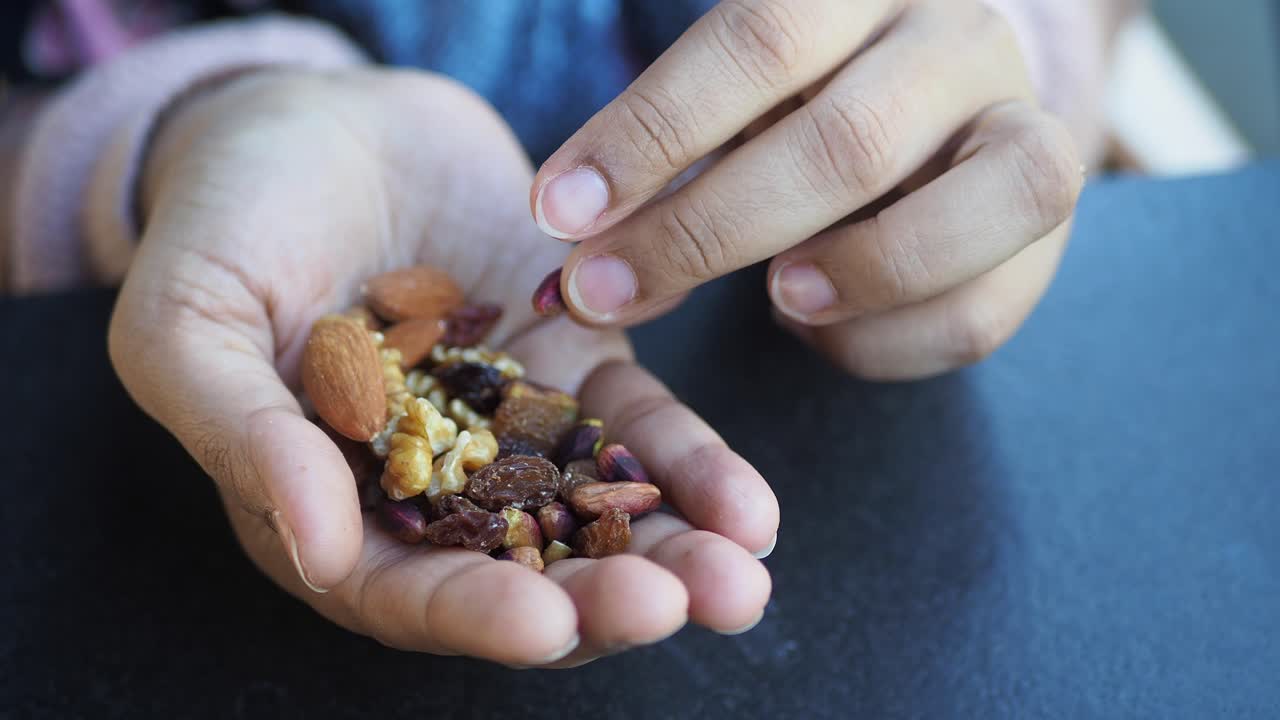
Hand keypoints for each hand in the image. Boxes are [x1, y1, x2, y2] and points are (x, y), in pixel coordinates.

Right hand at [108, 69, 776, 666]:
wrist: (317, 122)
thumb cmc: (226, 221)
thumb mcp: (188, 322)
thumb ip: (243, 434)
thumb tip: (318, 551)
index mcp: (330, 506)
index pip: (404, 590)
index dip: (474, 615)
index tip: (546, 624)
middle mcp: (431, 492)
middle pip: (523, 575)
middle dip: (604, 601)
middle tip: (680, 601)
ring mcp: (511, 435)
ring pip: (596, 516)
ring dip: (672, 552)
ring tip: (740, 574)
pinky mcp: (571, 371)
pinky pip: (637, 429)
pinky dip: (689, 466)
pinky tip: (745, 504)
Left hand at [531, 0, 1083, 378]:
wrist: (949, 103)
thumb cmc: (810, 98)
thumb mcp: (735, 105)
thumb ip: (667, 173)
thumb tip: (582, 283)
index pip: (757, 40)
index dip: (650, 132)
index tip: (556, 211)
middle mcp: (957, 40)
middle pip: (846, 141)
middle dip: (706, 231)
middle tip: (602, 292)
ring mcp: (1025, 130)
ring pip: (971, 212)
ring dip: (855, 272)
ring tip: (775, 298)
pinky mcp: (1047, 233)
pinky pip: (981, 310)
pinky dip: (885, 341)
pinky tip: (822, 327)